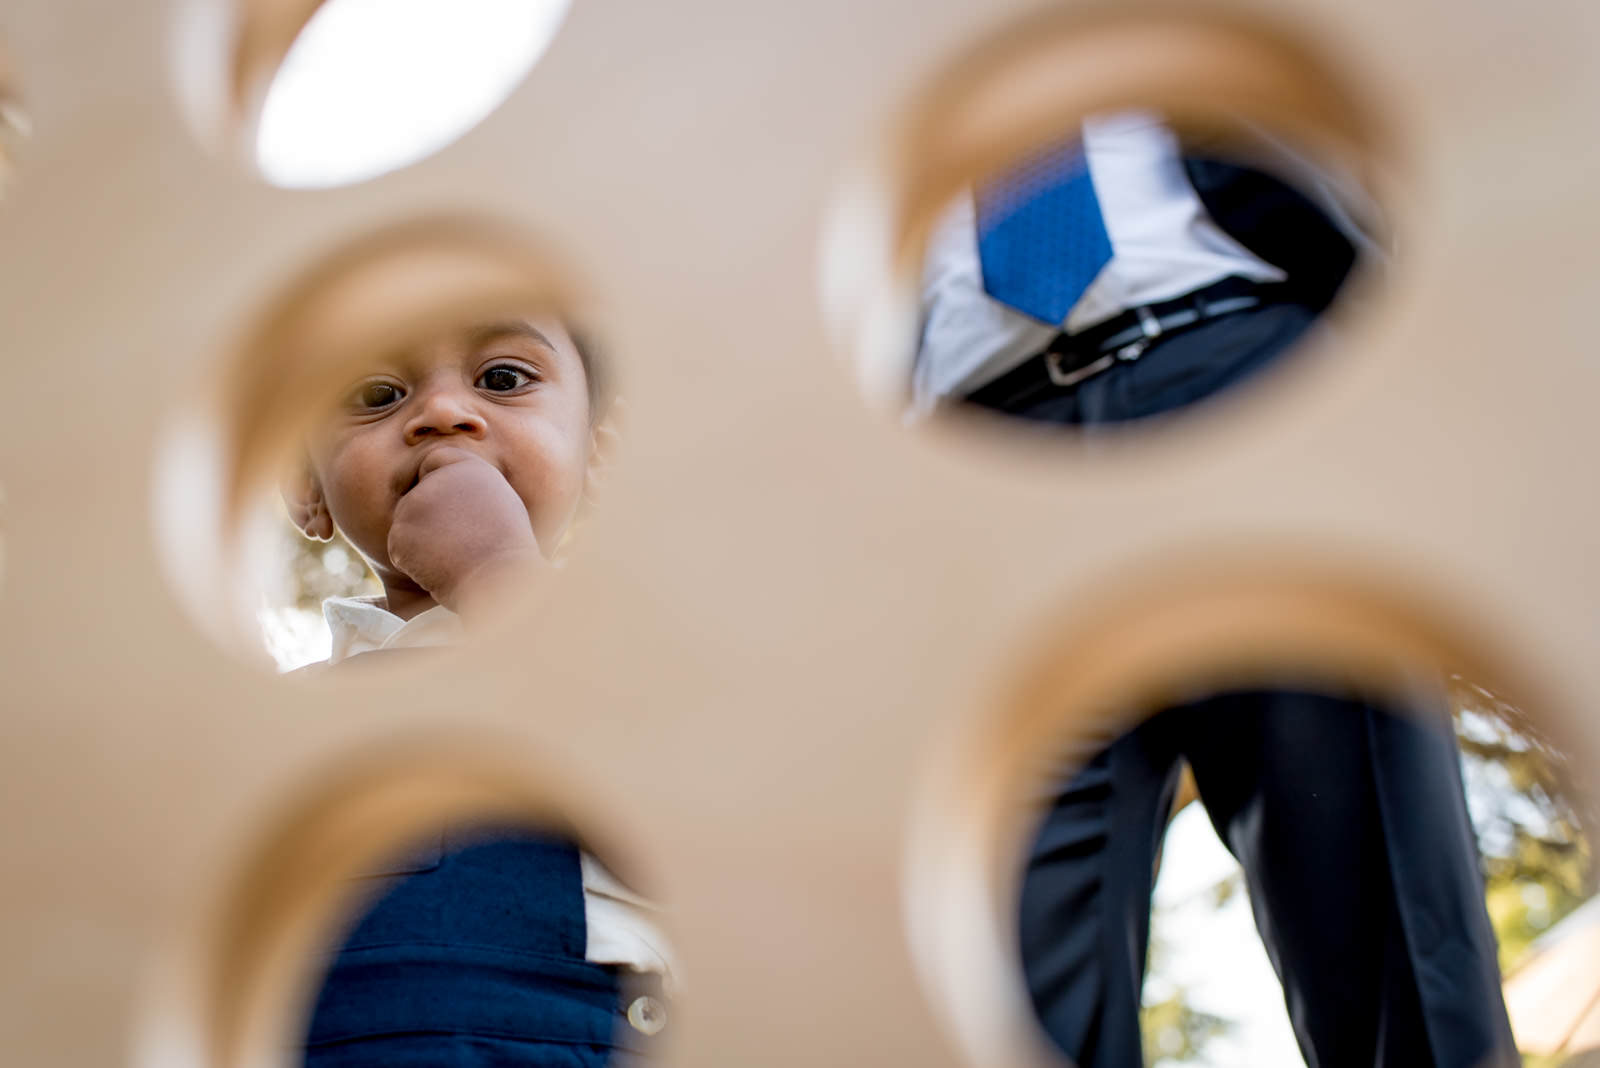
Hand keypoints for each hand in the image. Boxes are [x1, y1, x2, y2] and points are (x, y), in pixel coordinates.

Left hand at [386, 447, 542, 613]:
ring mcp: (415, 505)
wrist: (498, 578)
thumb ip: (470, 488)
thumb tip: (452, 491)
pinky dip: (413, 562)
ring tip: (453, 557)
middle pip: (416, 494)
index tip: (449, 509)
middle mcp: (438, 479)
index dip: (435, 482)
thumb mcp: (500, 503)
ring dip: (421, 542)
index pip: (434, 461)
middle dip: (428, 518)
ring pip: (407, 522)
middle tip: (457, 543)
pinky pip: (400, 547)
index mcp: (467, 466)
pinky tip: (439, 568)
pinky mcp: (400, 532)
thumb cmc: (507, 549)